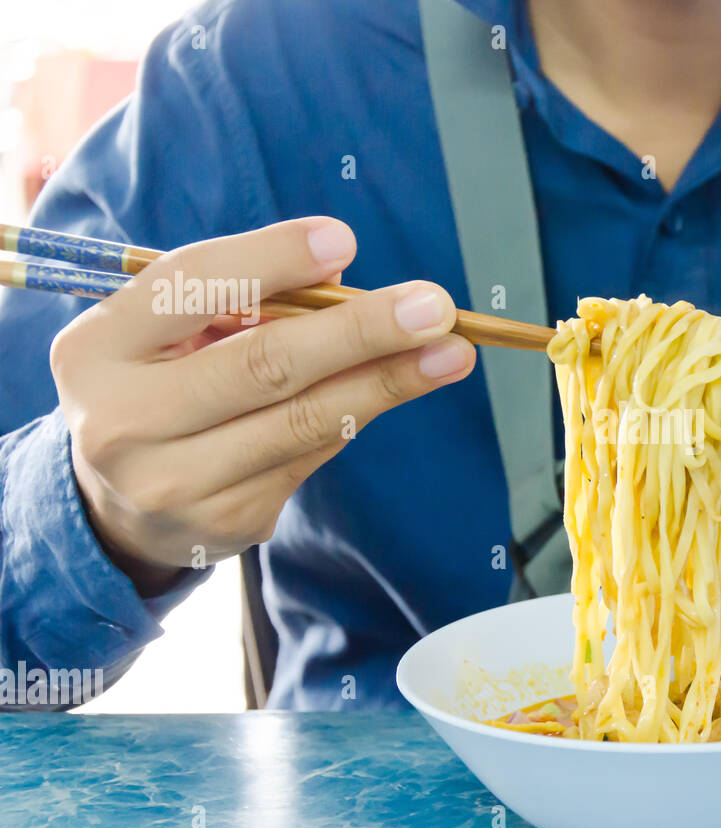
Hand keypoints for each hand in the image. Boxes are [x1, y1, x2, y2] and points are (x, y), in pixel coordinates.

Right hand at [50, 218, 475, 592]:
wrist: (117, 504)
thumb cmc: (159, 385)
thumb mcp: (169, 333)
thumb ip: (239, 300)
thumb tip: (341, 274)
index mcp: (97, 349)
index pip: (190, 288)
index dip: (271, 260)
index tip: (345, 240)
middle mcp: (125, 421)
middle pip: (263, 366)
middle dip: (360, 331)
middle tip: (434, 307)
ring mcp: (176, 482)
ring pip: (304, 420)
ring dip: (388, 381)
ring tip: (450, 353)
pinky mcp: (229, 521)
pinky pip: (313, 454)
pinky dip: (358, 412)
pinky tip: (397, 385)